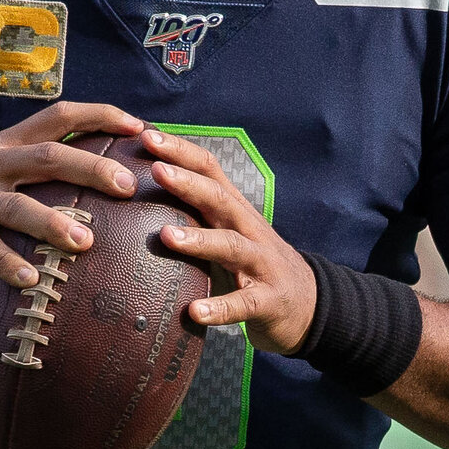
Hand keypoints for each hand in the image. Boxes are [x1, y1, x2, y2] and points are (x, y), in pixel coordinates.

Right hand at [0, 102, 143, 287]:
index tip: (139, 126)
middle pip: (48, 155)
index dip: (99, 115)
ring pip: (15, 204)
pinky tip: (32, 281)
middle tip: (128, 187)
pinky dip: (6, 262)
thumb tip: (105, 186)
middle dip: (91, 167)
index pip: (58, 116)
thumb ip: (40, 178)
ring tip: (85, 243)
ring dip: (52, 223)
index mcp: (8, 145)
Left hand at [140, 128, 316, 353]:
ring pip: (231, 246)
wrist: (309, 304)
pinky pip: (243, 304)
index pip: (210, 170)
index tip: (147, 135)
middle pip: (220, 199)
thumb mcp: (229, 233)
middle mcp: (250, 231)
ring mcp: (262, 265)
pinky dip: (220, 308)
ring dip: (199, 240)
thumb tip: (139, 199)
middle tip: (156, 169)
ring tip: (165, 236)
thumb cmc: (254, 265)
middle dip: (188, 183)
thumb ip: (197, 216)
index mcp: (236, 211)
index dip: (181, 151)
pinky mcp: (267, 301)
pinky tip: (195, 312)